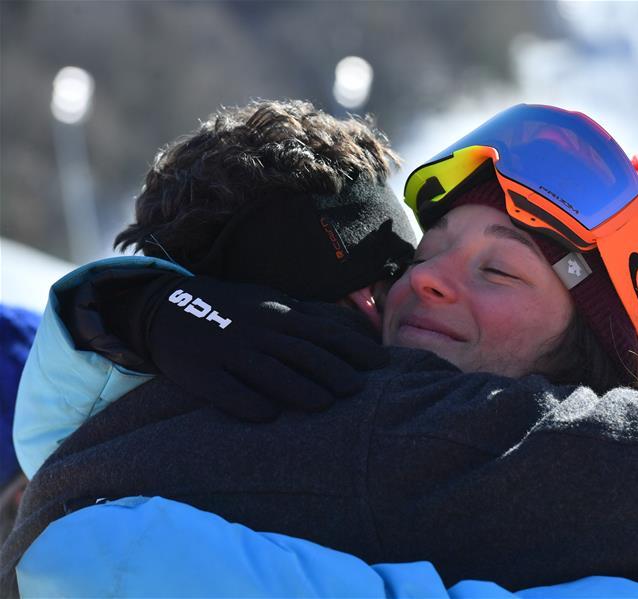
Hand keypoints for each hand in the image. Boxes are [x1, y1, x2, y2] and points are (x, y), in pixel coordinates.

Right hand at [85, 270, 386, 420]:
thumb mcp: (268, 302)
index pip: (323, 332)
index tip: (380, 364)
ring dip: (298, 388)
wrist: (165, 308)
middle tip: (357, 390)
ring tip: (325, 404)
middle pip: (301, 353)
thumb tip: (350, 328)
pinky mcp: (201, 373)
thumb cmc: (231, 310)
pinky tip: (267, 415)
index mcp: (276, 315)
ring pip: (269, 371)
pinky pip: (227, 390)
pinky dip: (247, 402)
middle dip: (332, 370)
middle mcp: (256, 332)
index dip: (352, 348)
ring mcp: (228, 352)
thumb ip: (306, 316)